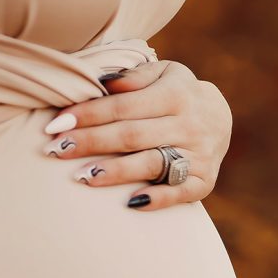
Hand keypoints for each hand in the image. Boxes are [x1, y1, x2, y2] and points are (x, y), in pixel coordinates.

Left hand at [43, 60, 232, 210]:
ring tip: (83, 177)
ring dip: (116, 172)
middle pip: (132, 135)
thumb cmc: (176, 94)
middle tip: (56, 151)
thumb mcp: (163, 74)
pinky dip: (156, 199)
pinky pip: (179, 193)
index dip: (89, 115)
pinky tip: (129, 203)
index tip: (56, 124)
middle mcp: (190, 124)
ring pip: (152, 164)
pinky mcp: (204, 181)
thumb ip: (134, 77)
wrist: (221, 119)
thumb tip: (101, 83)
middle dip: (91, 142)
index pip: (124, 105)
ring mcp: (199, 155)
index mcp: (177, 94)